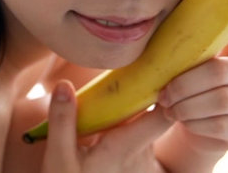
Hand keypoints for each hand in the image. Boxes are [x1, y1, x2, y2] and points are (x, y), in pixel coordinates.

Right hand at [41, 80, 171, 172]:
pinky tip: (117, 109)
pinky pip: (141, 135)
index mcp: (126, 147)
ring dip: (140, 105)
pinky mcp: (139, 166)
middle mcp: (142, 154)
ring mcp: (143, 161)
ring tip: (131, 79)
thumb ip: (62, 121)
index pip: (163, 116)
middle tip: (140, 66)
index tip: (157, 68)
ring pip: (148, 124)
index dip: (168, 91)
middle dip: (151, 90)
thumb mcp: (58, 158)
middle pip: (158, 113)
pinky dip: (133, 121)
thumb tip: (64, 84)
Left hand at [156, 14, 227, 158]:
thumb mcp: (184, 65)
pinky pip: (222, 125)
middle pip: (219, 72)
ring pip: (221, 101)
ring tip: (168, 108)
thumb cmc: (185, 86)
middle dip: (184, 85)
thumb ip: (184, 51)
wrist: (192, 124)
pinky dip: (196, 123)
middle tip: (163, 95)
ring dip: (187, 106)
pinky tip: (183, 121)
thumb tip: (161, 48)